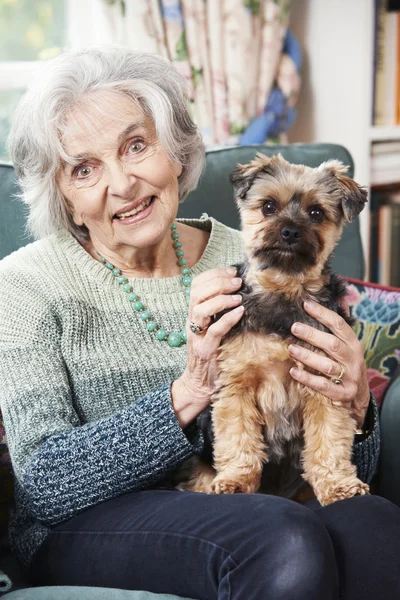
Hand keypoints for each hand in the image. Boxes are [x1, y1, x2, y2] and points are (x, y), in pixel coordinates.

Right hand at [172, 267, 243, 426]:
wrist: (200, 384)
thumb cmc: (212, 354)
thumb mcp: (214, 328)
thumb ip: (221, 311)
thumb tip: (241, 291)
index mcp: (193, 314)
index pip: (195, 285)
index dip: (213, 274)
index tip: (232, 271)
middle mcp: (192, 322)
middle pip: (196, 293)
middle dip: (218, 282)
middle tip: (237, 281)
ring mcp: (197, 337)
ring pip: (200, 310)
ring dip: (221, 299)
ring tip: (238, 297)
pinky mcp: (206, 350)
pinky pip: (214, 331)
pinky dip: (227, 319)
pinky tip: (240, 312)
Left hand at [288, 299, 369, 427]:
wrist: (358, 398)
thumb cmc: (346, 365)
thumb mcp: (347, 346)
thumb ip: (339, 326)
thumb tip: (338, 298)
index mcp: (353, 344)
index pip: (339, 325)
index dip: (323, 313)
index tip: (306, 304)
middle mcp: (353, 359)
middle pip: (332, 344)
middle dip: (312, 335)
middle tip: (294, 327)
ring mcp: (349, 377)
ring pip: (327, 366)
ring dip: (308, 357)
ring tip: (291, 349)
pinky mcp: (342, 394)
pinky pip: (323, 386)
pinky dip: (308, 378)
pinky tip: (293, 371)